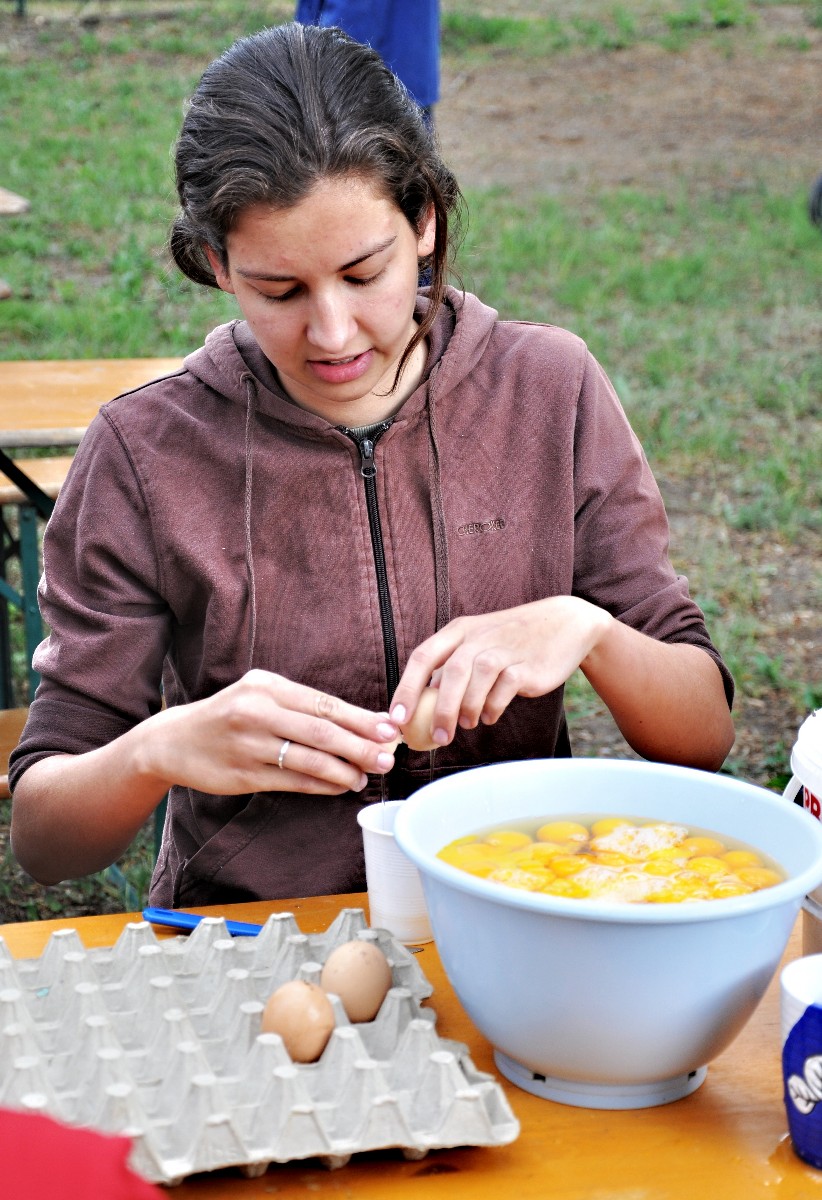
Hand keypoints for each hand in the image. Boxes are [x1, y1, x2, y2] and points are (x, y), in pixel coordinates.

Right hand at [143, 669, 399, 795]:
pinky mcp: (242, 775)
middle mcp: (257, 711)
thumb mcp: (259, 695)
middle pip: (321, 731)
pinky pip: (292, 782)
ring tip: (365, 776)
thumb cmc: (229, 715)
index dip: (360, 718)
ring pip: (308, 759)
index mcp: (266, 686)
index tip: (390, 729)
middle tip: (388, 757)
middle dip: (360, 746)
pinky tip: (339, 786)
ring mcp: (248, 744)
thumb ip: (302, 705)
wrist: (172, 740)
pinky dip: (321, 785)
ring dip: (343, 770)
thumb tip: (360, 721)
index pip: (323, 703)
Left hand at [389, 598, 611, 745]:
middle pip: (450, 673)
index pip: (422, 657)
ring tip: (468, 724)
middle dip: (440, 710)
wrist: (563, 625)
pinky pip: (504, 688)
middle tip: (437, 737)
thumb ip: (451, 670)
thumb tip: (421, 706)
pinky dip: (493, 707)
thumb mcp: (476, 644)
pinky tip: (490, 715)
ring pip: (476, 680)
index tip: (397, 718)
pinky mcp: (526, 664)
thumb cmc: (510, 640)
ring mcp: (503, 648)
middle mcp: (478, 636)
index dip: (406, 688)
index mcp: (458, 631)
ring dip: (468, 709)